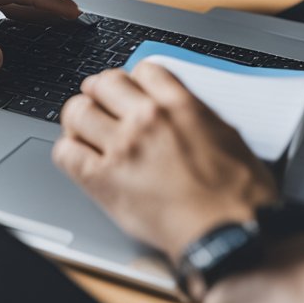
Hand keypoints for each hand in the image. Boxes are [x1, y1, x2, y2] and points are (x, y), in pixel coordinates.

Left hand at [53, 63, 277, 260]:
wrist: (225, 232)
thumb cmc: (237, 195)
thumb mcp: (229, 136)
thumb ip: (199, 118)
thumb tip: (187, 115)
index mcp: (181, 105)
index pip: (144, 69)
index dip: (136, 80)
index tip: (134, 90)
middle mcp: (147, 120)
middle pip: (104, 83)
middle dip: (102, 92)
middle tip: (103, 103)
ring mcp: (122, 148)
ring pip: (78, 113)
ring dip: (80, 118)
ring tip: (85, 129)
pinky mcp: (103, 180)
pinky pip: (66, 154)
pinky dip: (68, 152)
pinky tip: (79, 158)